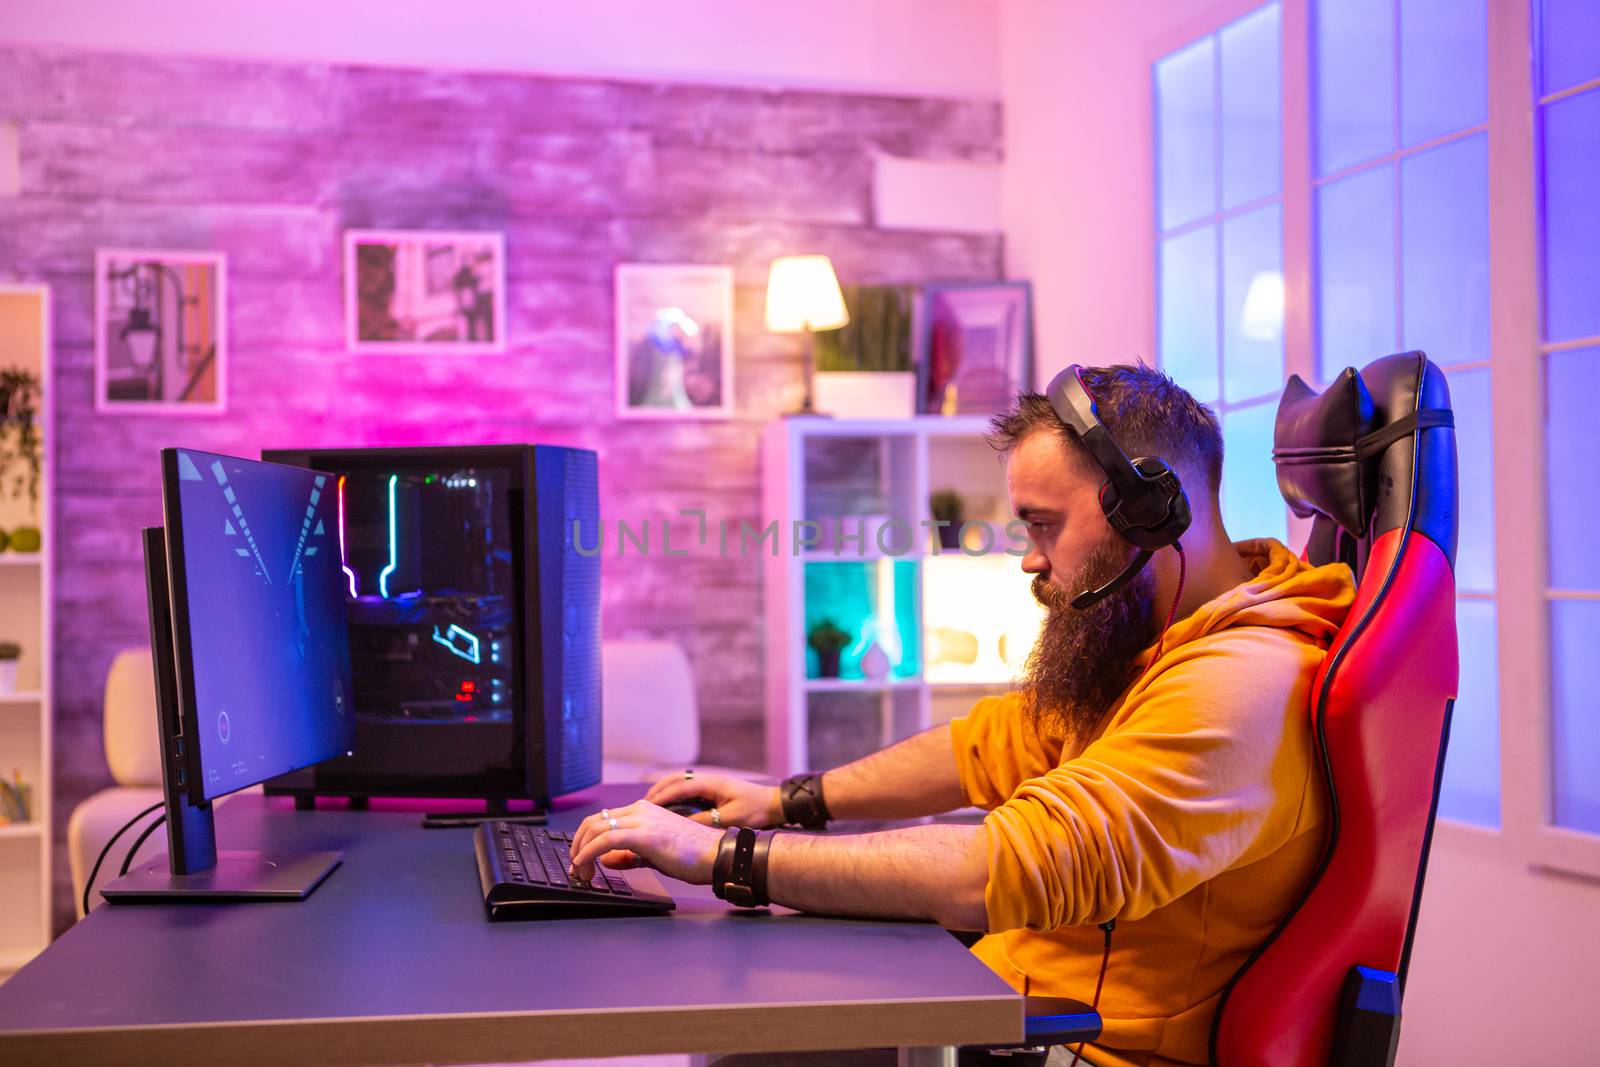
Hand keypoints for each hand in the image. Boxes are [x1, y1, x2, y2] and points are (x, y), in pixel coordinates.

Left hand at [567, 800, 722, 884]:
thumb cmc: (692, 855)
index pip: (604, 819)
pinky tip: (585, 865)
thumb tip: (606, 859)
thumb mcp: (653, 854)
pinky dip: (589, 853)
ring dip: (580, 852)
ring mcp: (641, 820)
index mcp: (644, 810)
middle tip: (576, 868)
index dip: (586, 839)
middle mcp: (640, 810)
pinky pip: (606, 840)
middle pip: (594, 821)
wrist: (715, 855)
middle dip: (578, 845)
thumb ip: (629, 855)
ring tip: (580, 873)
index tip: (581, 859)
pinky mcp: (644, 834)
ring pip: (596, 828)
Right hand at [644, 769, 784, 829]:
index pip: (680, 786)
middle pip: (675, 780)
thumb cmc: (755, 810)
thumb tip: (682, 825)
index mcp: (710, 783)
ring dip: (664, 791)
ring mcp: (709, 782)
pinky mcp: (711, 789)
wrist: (773, 803)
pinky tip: (668, 806)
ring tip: (650, 805)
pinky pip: (686, 788)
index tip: (647, 806)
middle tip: (642, 805)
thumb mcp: (730, 818)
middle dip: (657, 791)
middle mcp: (707, 779)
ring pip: (679, 782)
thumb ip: (706, 821)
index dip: (662, 796)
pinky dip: (673, 794)